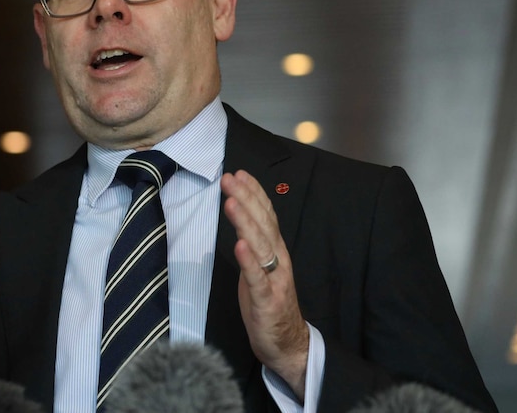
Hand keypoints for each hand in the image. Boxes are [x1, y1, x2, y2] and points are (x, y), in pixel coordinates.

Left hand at [221, 170, 308, 398]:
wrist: (286, 344)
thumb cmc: (268, 304)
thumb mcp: (258, 267)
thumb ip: (253, 243)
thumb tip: (239, 216)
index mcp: (275, 251)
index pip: (266, 216)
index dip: (254, 194)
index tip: (239, 174)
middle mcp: (278, 260)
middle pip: (263, 224)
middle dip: (246, 199)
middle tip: (230, 179)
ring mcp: (274, 279)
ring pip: (260, 245)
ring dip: (246, 222)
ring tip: (232, 202)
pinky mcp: (267, 301)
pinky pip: (257, 278)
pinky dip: (248, 261)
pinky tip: (239, 245)